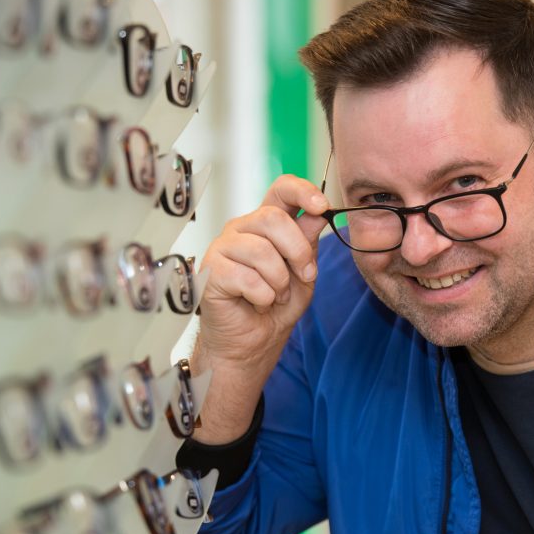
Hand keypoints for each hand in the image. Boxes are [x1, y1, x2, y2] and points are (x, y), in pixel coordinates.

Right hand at [191, 175, 328, 442]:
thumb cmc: (275, 307)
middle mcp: (242, 229)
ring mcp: (223, 248)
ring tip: (276, 296)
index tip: (323, 206)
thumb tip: (317, 214)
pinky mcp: (211, 272)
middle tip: (305, 276)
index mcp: (266, 224)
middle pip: (273, 219)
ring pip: (261, 250)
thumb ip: (309, 244)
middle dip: (298, 251)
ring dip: (279, 281)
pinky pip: (246, 277)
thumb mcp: (303, 275)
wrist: (252, 344)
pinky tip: (258, 303)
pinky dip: (262, 296)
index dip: (302, 191)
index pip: (280, 189)